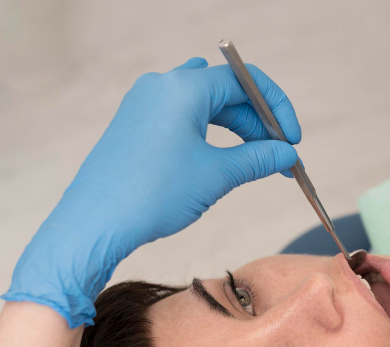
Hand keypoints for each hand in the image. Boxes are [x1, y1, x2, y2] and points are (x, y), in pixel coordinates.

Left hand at [3, 57, 300, 326]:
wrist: (97, 222)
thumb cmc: (153, 194)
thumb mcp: (217, 175)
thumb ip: (258, 159)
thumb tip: (286, 155)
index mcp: (183, 88)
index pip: (245, 81)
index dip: (277, 108)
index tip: (292, 140)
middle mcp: (162, 86)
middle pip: (226, 91)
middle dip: (258, 122)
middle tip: (279, 156)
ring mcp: (145, 103)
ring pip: (205, 105)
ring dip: (236, 129)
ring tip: (255, 161)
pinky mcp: (136, 123)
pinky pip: (183, 117)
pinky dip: (210, 134)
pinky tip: (222, 161)